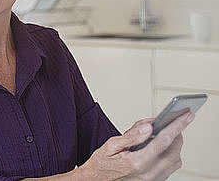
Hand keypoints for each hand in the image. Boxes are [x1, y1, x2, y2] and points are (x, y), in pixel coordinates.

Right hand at [78, 112, 194, 180]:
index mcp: (138, 162)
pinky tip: (159, 147)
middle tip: (171, 121)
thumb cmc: (101, 163)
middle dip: (177, 134)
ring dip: (174, 145)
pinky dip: (169, 155)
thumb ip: (131, 136)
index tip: (187, 115)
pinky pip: (170, 168)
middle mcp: (149, 173)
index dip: (177, 125)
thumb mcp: (111, 145)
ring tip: (163, 133)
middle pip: (174, 151)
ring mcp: (153, 180)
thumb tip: (149, 126)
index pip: (163, 140)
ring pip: (175, 161)